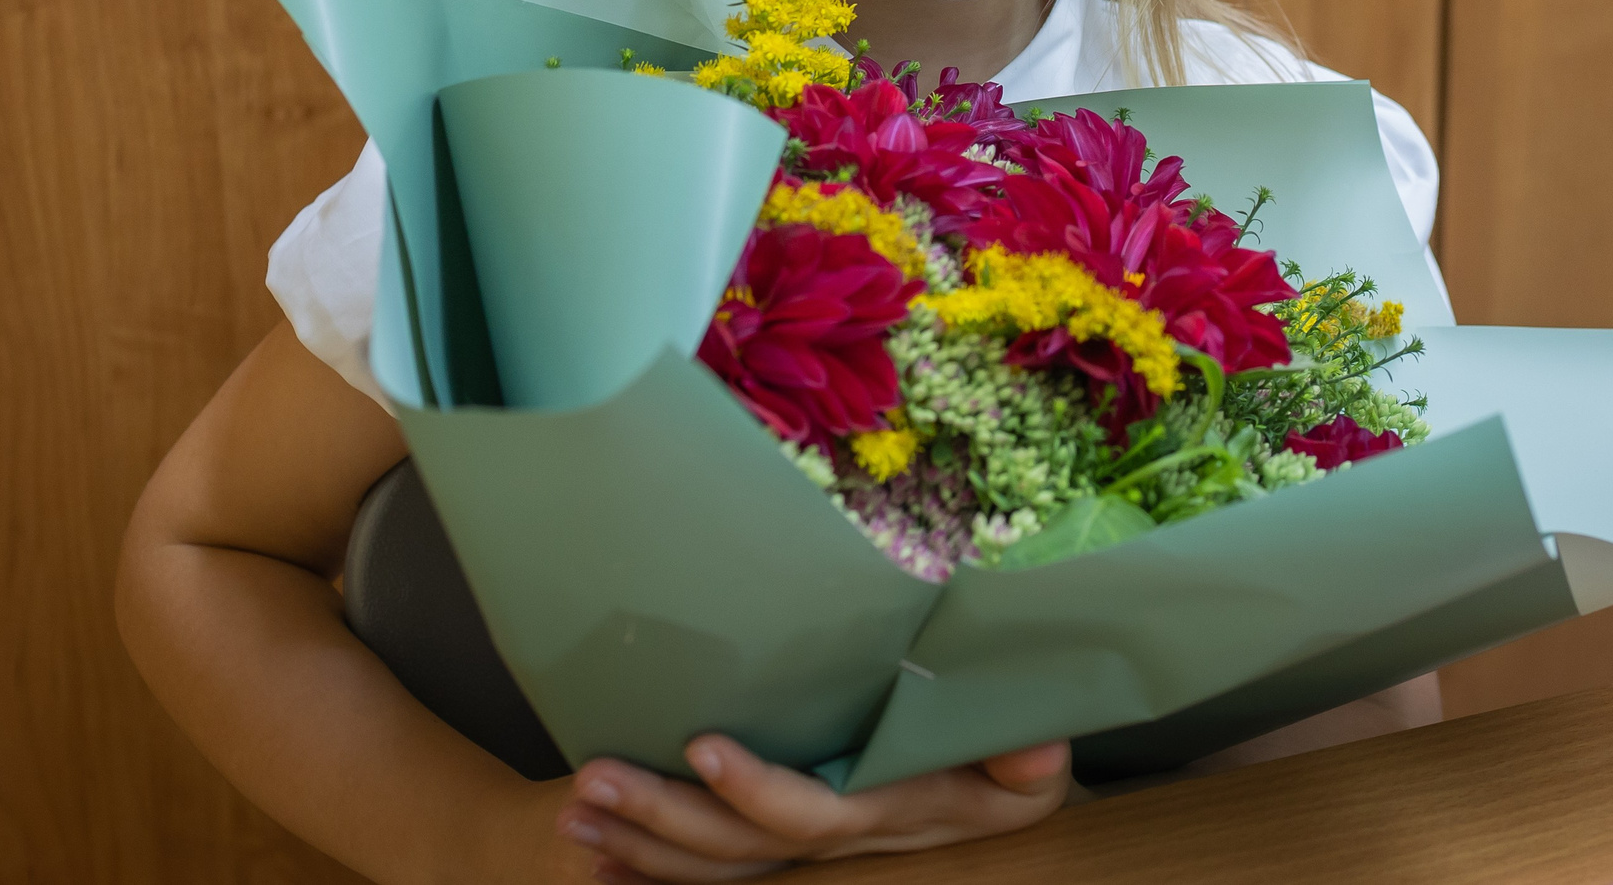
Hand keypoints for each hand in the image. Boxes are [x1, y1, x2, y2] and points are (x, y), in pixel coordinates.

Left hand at [553, 733, 1072, 881]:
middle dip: (660, 821)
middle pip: (737, 852)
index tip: (700, 745)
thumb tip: (1039, 742)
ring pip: (711, 867)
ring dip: (636, 845)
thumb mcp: (1033, 763)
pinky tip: (594, 861)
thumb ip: (1027, 757)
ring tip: (574, 813)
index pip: (811, 817)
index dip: (756, 790)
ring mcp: (804, 854)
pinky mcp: (783, 847)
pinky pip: (712, 872)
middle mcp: (836, 848)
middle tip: (589, 784)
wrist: (1003, 805)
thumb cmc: (1013, 765)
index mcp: (886, 817)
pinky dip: (648, 871)